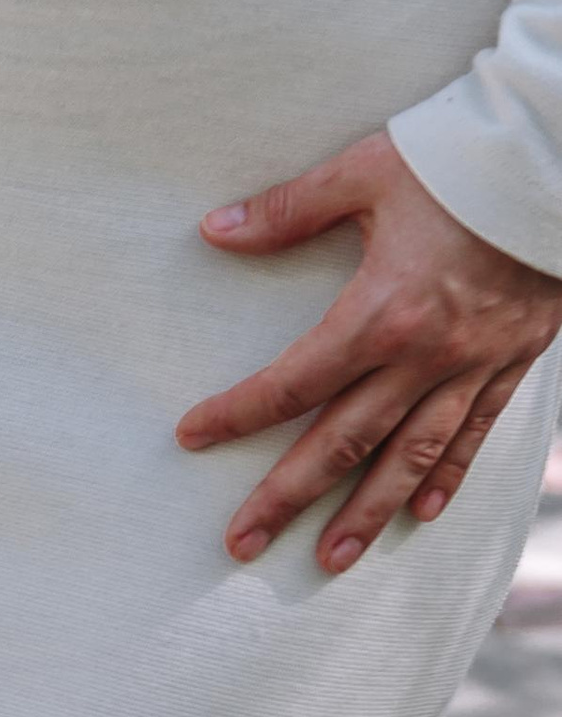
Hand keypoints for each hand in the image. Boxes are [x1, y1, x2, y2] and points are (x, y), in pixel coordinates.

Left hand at [182, 132, 561, 571]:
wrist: (560, 157)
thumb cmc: (463, 158)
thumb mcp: (366, 171)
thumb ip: (289, 209)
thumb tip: (215, 231)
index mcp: (382, 312)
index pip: (293, 382)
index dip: (238, 414)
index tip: (192, 438)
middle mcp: (427, 355)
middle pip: (344, 442)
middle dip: (288, 497)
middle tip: (241, 544)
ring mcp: (475, 364)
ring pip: (412, 456)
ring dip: (368, 511)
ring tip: (330, 559)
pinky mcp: (515, 360)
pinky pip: (477, 433)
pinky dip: (448, 476)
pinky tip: (422, 513)